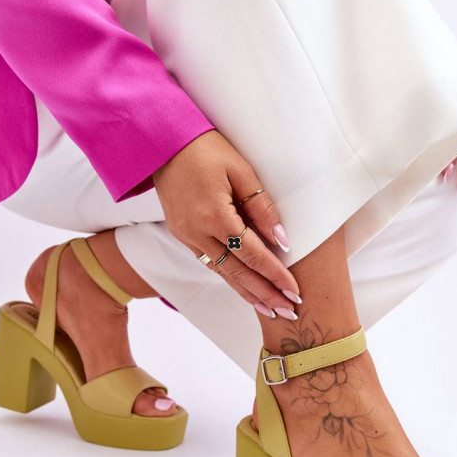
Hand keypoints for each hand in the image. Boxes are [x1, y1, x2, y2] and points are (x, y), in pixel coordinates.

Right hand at [152, 130, 301, 317]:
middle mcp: (197, 232)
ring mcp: (186, 236)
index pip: (252, 254)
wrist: (162, 143)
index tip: (295, 292)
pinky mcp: (182, 234)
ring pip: (222, 273)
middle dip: (265, 294)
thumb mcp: (240, 170)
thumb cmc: (205, 149)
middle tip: (289, 313)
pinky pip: (210, 263)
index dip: (275, 275)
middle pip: (238, 272)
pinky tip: (245, 289)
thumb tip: (283, 240)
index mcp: (214, 216)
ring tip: (271, 310)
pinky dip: (230, 278)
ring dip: (248, 293)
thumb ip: (262, 207)